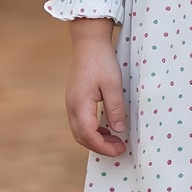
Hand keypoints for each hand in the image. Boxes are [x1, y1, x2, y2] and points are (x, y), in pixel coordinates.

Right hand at [64, 18, 128, 155]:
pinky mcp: (74, 99)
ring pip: (79, 130)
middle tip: (120, 148)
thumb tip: (118, 129)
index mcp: (80, 104)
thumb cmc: (102, 60)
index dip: (104, 146)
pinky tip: (106, 128)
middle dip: (100, 146)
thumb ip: (115, 108)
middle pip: (81, 137)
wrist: (88, 42)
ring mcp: (71, 102)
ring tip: (115, 140)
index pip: (88, 135)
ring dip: (96, 139)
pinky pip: (80, 121)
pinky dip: (92, 130)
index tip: (120, 149)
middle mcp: (71, 106)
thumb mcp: (113, 84)